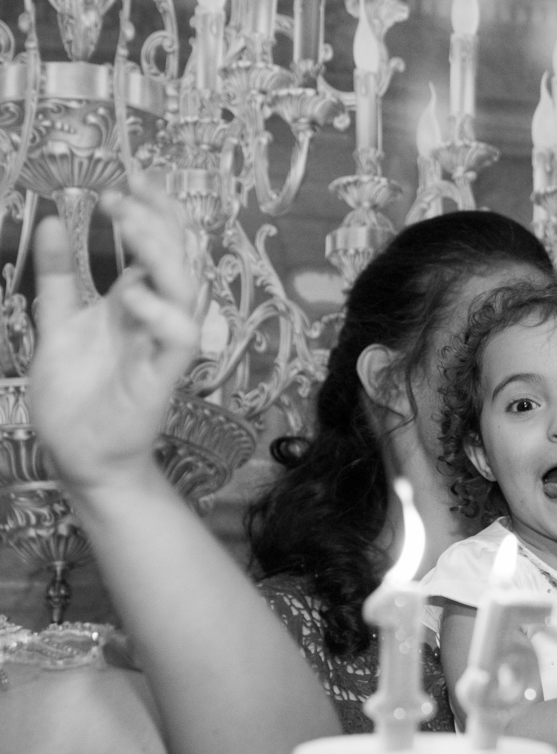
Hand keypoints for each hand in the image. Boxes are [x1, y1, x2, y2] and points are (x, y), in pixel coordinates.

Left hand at [28, 174, 198, 491]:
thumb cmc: (74, 395)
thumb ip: (58, 277)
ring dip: (161, 252)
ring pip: (187, 289)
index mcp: (137, 301)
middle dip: (158, 219)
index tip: (130, 176)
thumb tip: (48, 221)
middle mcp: (157, 317)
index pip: (162, 244)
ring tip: (127, 224)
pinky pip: (179, 339)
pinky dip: (162, 313)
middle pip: (181, 256)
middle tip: (120, 195)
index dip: (155, 209)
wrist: (76, 454)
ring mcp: (163, 345)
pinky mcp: (162, 376)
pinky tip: (130, 296)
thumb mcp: (57, 324)